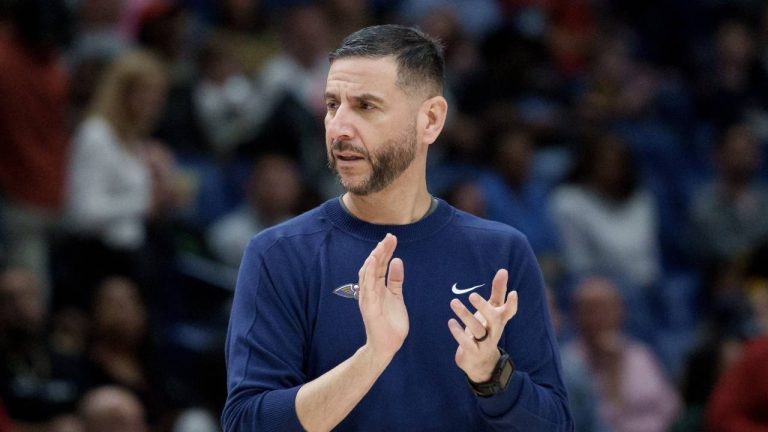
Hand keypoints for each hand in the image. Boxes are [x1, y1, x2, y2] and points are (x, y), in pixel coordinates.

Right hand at [358, 233, 407, 361]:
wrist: (387, 344)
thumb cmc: (390, 322)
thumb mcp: (397, 296)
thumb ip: (395, 279)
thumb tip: (397, 260)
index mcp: (377, 287)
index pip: (380, 265)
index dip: (386, 251)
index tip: (392, 238)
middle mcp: (370, 290)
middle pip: (373, 266)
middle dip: (380, 251)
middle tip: (388, 237)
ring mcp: (368, 298)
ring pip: (367, 274)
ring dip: (373, 260)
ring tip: (380, 247)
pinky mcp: (369, 307)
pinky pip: (367, 288)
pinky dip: (369, 275)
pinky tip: (373, 263)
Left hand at [448, 269, 517, 382]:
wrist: (481, 362)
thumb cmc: (486, 329)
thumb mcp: (492, 311)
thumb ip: (498, 291)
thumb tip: (504, 270)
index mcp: (499, 320)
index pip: (509, 312)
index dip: (512, 304)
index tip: (513, 293)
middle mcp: (494, 330)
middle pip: (492, 319)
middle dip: (483, 307)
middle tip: (472, 295)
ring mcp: (484, 342)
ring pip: (477, 329)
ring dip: (465, 315)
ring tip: (453, 302)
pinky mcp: (473, 352)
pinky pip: (466, 342)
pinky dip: (458, 332)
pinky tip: (451, 322)